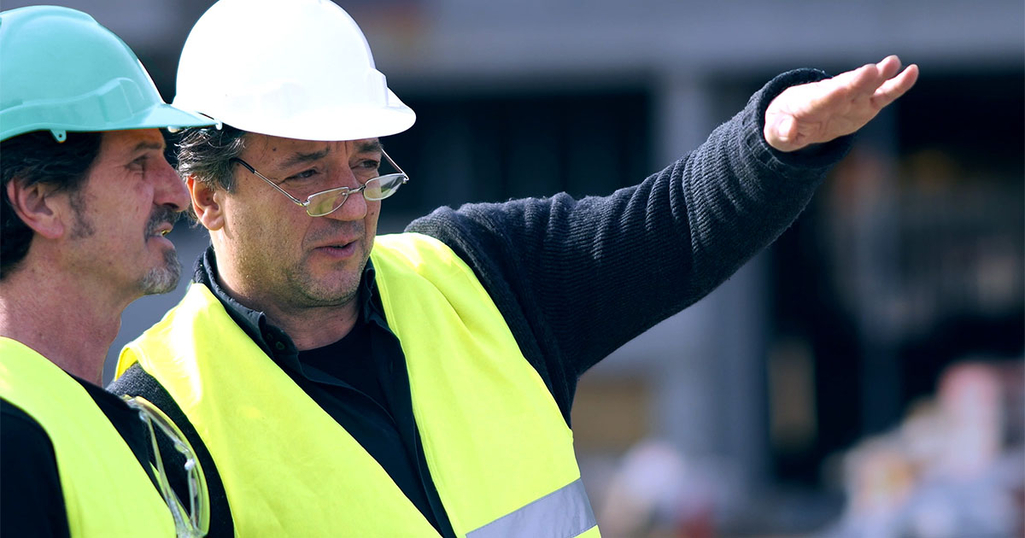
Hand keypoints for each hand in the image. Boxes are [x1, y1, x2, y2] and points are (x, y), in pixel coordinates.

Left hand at [764, 55, 918, 151]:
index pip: (821, 99)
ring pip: (866, 88)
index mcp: (808, 103)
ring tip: (894, 63)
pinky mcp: (865, 106)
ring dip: (879, 77)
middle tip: (871, 71)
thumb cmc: (783, 122)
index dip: (833, 94)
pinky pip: (882, 96)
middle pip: (845, 88)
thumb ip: (780, 132)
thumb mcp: (775, 132)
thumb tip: (788, 130)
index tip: (844, 87)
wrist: (794, 115)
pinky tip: (911, 72)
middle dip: (857, 82)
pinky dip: (896, 85)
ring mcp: (850, 100)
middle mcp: (832, 96)